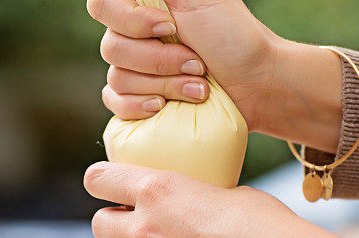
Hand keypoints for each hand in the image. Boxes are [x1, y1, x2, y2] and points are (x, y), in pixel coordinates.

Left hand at [86, 162, 358, 237]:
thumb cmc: (264, 221)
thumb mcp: (226, 192)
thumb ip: (197, 198)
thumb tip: (196, 205)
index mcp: (158, 189)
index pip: (99, 180)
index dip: (99, 181)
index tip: (106, 185)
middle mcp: (147, 226)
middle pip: (99, 225)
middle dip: (111, 222)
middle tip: (131, 221)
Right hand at [88, 0, 343, 152]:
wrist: (256, 84)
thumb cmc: (234, 36)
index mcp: (144, 7)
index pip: (102, 5)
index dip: (128, 20)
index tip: (168, 28)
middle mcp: (134, 35)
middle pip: (111, 48)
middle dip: (160, 60)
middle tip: (197, 63)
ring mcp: (134, 70)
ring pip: (118, 78)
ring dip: (164, 85)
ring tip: (199, 88)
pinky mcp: (138, 100)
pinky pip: (114, 103)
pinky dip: (137, 107)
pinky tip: (162, 107)